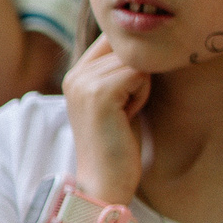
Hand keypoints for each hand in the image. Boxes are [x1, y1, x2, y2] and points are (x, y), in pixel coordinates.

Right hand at [61, 34, 150, 204]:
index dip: (131, 61)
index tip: (129, 93)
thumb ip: (119, 71)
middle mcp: (74, 74)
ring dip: (141, 88)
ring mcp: (84, 82)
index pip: (112, 40)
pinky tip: (127, 117)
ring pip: (135, 61)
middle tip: (125, 109)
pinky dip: (142, 96)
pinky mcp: (99, 92)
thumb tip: (147, 44)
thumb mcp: (115, 102)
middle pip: (126, 48)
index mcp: (75, 75)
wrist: (104, 183)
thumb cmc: (117, 146)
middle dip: (137, 76)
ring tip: (125, 114)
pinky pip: (139, 74)